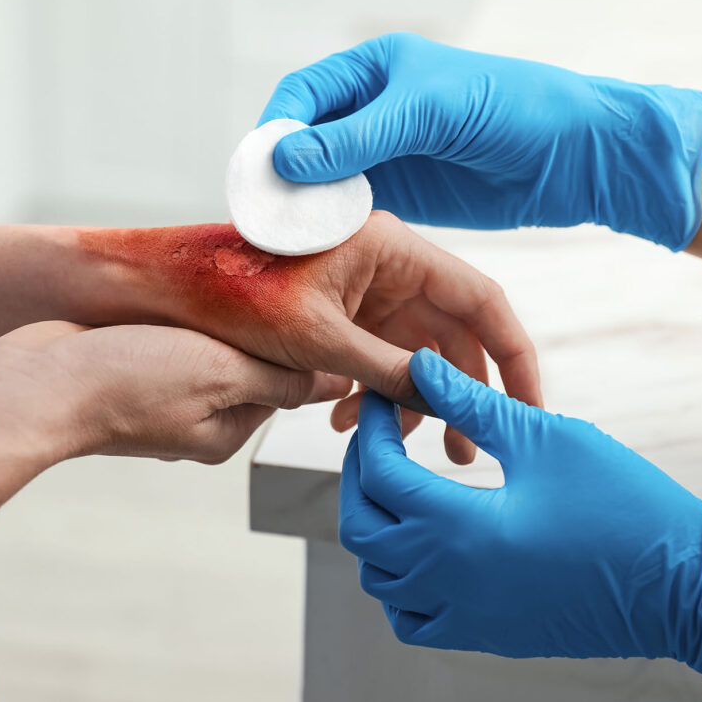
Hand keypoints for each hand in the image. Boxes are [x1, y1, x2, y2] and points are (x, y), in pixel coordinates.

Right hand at [0, 321, 349, 462]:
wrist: (34, 382)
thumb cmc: (126, 380)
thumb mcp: (220, 375)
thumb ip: (278, 379)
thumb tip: (336, 383)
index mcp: (225, 431)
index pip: (283, 383)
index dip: (293, 342)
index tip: (294, 298)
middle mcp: (195, 419)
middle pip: (245, 366)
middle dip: (250, 328)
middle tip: (249, 285)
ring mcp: (160, 396)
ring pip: (207, 349)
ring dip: (212, 320)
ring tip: (210, 286)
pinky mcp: (130, 370)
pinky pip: (170, 341)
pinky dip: (177, 319)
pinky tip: (172, 298)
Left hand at [79, 213, 541, 462]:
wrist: (170, 288)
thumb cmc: (235, 293)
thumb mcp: (318, 339)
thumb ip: (388, 373)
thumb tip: (444, 405)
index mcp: (392, 247)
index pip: (480, 300)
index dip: (513, 357)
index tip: (531, 409)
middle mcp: (387, 263)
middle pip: (449, 332)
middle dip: (455, 395)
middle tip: (462, 454)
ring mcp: (364, 287)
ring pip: (411, 351)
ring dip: (407, 400)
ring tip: (395, 448)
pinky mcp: (340, 309)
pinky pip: (375, 355)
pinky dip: (370, 391)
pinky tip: (344, 424)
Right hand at [261, 32, 701, 249]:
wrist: (572, 155)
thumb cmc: (511, 109)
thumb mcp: (429, 113)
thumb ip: (359, 136)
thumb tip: (288, 158)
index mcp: (373, 71)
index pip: (304, 94)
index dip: (277, 128)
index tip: (261, 166)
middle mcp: (369, 113)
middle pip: (303, 142)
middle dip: (281, 173)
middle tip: (262, 209)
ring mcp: (382, 157)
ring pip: (321, 181)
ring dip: (302, 205)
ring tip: (284, 234)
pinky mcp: (399, 196)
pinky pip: (350, 210)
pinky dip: (331, 227)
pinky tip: (320, 246)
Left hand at [338, 349, 701, 684]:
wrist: (684, 587)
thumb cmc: (623, 506)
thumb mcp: (545, 440)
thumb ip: (472, 405)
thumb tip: (421, 365)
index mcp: (457, 526)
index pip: (378, 471)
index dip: (372, 427)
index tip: (382, 398)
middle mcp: (447, 579)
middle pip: (360, 525)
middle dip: (357, 474)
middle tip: (377, 437)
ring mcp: (461, 615)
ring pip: (377, 575)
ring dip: (372, 526)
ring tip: (395, 485)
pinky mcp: (483, 635)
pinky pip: (409, 618)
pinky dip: (396, 582)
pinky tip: (418, 547)